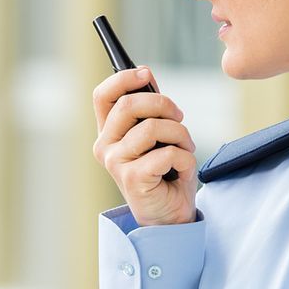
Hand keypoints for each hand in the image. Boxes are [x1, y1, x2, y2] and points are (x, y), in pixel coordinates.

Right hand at [91, 66, 198, 225]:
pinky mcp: (133, 179)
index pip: (103, 96)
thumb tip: (146, 73)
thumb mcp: (158, 135)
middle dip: (163, 104)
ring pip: (152, 128)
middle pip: (128, 105)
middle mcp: (106, 147)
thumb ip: (149, 109)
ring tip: (186, 147)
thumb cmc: (165, 173)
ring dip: (180, 134)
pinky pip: (167, 153)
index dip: (123, 78)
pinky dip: (184, 157)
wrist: (170, 215)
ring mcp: (116, 164)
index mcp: (109, 132)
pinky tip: (182, 168)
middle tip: (179, 117)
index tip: (146, 73)